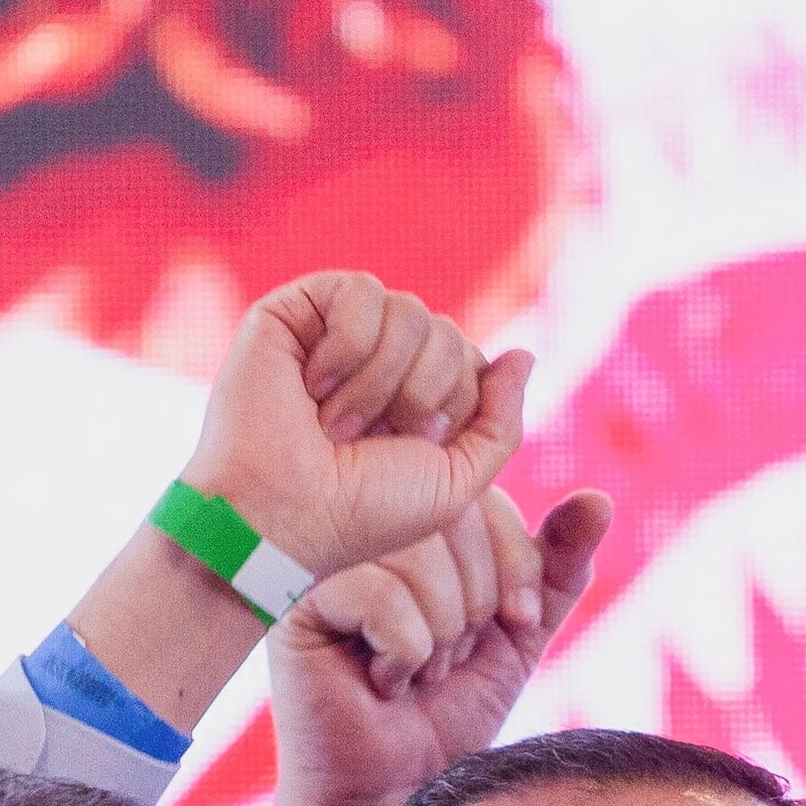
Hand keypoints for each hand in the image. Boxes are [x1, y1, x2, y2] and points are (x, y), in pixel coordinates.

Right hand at [182, 270, 532, 584]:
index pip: (473, 361)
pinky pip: (361, 290)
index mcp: (418, 395)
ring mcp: (337, 332)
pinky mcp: (297, 310)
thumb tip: (523, 352)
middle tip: (369, 440)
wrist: (282, 514)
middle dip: (420, 395)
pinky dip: (346, 346)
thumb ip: (501, 422)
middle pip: (447, 333)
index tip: (410, 449)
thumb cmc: (362, 511)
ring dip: (380, 381)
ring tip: (335, 422)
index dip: (454, 407)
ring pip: (410, 310)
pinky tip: (311, 384)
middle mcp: (381, 360)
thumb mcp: (457, 481)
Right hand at [272, 487, 615, 805]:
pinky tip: (381, 681)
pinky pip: (380, 595)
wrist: (396, 790)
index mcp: (419, 524)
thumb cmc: (449, 715)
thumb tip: (597, 500)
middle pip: (452, 518)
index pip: (486, 496)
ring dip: (440, 636)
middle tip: (452, 659)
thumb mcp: (519, 637)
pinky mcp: (299, 600)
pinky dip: (403, 654)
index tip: (517, 624)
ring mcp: (330, 558)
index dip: (518, 562)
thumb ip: (556, 569)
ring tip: (415, 672)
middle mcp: (371, 528)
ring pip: (419, 558)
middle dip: (477, 606)